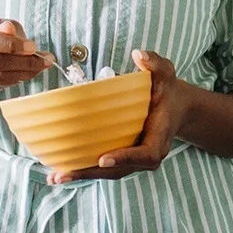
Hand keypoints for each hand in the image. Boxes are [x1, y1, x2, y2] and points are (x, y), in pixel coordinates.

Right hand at [0, 17, 52, 97]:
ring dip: (23, 74)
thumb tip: (10, 31)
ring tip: (39, 68)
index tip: (33, 47)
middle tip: (45, 60)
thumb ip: (9, 28)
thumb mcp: (1, 23)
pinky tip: (25, 73)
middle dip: (24, 62)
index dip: (11, 45)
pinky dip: (16, 81)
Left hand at [51, 49, 192, 182]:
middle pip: (119, 170)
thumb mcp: (166, 74)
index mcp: (159, 138)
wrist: (177, 109)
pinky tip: (61, 170)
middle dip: (91, 173)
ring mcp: (135, 160)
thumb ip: (155, 63)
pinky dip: (84, 169)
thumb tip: (138, 55)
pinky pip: (105, 168)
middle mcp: (148, 155)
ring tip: (55, 177)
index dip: (125, 158)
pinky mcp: (125, 159)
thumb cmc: (168, 90)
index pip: (145, 154)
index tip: (103, 159)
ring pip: (109, 173)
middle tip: (62, 174)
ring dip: (82, 175)